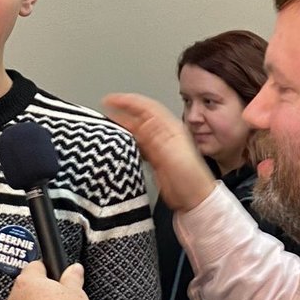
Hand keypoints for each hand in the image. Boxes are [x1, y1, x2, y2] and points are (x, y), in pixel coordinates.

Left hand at [8, 262, 92, 299]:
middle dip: (42, 289)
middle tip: (60, 296)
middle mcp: (16, 297)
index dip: (49, 269)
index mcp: (28, 281)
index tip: (58, 277)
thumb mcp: (76, 292)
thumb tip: (75, 269)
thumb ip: (73, 277)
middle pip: (29, 285)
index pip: (35, 265)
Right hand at [103, 92, 214, 211]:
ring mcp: (160, 146)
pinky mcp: (156, 158)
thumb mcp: (172, 154)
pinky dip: (127, 139)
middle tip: (105, 107)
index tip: (111, 99)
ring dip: (123, 124)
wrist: (194, 199)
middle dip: (123, 110)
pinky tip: (119, 141)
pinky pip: (138, 144)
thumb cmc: (190, 179)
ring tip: (107, 122)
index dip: (128, 101)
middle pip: (140, 116)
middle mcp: (165, 135)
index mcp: (170, 129)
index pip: (147, 108)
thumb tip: (141, 120)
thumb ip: (156, 136)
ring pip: (138, 129)